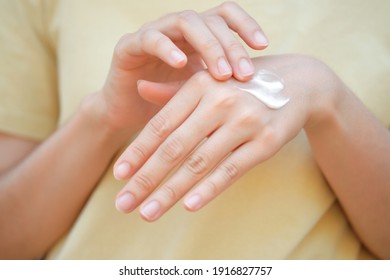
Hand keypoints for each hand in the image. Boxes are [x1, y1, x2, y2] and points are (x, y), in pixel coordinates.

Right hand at [95, 2, 267, 132]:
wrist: (129, 117)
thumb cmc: (170, 106)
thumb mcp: (202, 95)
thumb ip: (223, 85)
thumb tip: (264, 90)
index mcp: (196, 38)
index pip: (225, 16)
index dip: (245, 25)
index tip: (264, 46)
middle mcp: (176, 30)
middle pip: (210, 20)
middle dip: (231, 45)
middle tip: (244, 73)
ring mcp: (153, 34)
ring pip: (185, 22)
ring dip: (208, 46)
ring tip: (221, 74)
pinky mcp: (129, 46)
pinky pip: (150, 38)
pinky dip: (167, 48)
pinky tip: (182, 63)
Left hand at [113, 55, 337, 220]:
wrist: (299, 83)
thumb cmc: (245, 84)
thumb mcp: (210, 80)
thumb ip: (174, 90)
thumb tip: (139, 89)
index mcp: (201, 85)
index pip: (160, 124)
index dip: (137, 151)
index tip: (118, 175)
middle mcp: (220, 102)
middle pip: (174, 148)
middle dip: (146, 179)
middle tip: (124, 203)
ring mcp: (245, 123)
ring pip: (199, 163)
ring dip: (170, 191)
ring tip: (147, 212)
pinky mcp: (266, 142)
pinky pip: (232, 170)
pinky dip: (209, 189)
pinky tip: (189, 206)